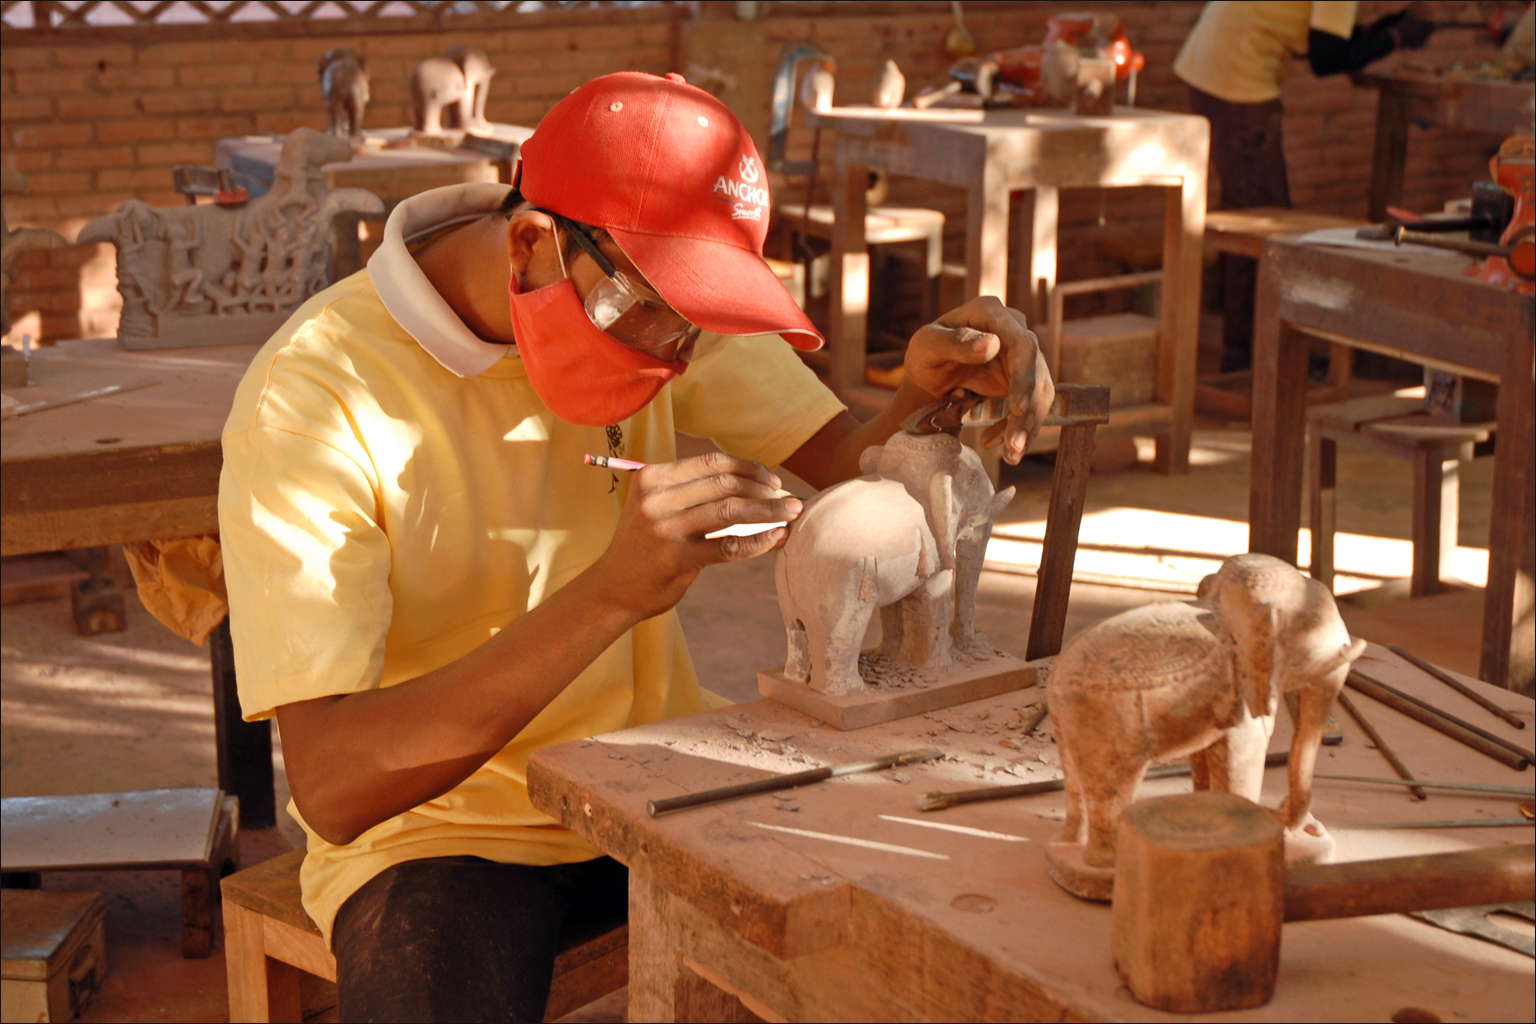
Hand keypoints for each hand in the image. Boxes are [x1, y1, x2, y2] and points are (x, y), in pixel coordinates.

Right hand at [588, 452, 802, 621]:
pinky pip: (729, 546)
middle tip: (792, 500)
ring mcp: (665, 529)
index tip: (772, 481)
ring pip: (732, 510)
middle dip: (766, 491)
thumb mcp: (657, 506)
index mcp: (653, 477)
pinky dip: (759, 541)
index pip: (713, 462)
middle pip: (726, 484)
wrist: (612, 588)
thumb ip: (695, 492)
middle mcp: (657, 498)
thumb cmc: (645, 545)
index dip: (749, 468)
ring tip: (792, 515)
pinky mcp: (677, 559)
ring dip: (769, 512)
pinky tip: (777, 539)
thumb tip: (760, 486)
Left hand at [903, 295, 1055, 464]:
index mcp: (991, 313)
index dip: (1025, 377)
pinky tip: (1002, 446)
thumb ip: (954, 343)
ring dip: (1028, 426)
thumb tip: (991, 345)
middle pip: (1036, 371)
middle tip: (1015, 446)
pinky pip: (1031, 406)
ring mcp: (1021, 356)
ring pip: (1039, 392)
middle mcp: (1013, 330)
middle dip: (1028, 412)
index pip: (1022, 344)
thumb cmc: (925, 355)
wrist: (929, 375)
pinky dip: (1018, 428)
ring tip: (1012, 455)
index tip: (1019, 408)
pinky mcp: (1023, 380)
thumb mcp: (927, 347)